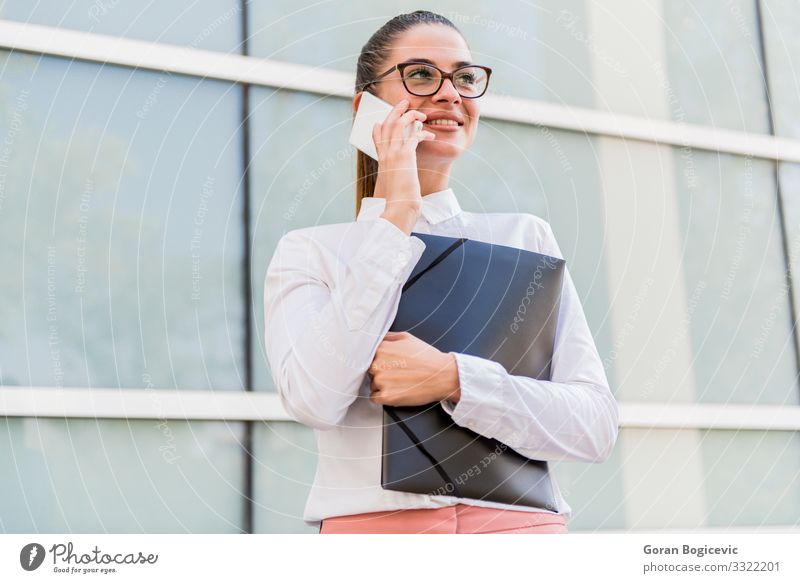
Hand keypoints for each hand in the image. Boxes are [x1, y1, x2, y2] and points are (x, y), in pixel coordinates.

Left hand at [368, 331, 459, 406]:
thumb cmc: (428, 357)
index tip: (386, 364)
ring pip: (372, 384)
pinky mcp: (386, 396)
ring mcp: (381, 381)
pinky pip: (374, 398)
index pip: (368, 355)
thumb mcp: (407, 338)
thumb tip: (378, 338)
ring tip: (399, 382)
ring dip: (381, 385)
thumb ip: (389, 337)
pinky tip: (395, 391)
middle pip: (369, 370)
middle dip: (380, 372)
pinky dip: (382, 396)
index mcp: (381, 349)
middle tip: (395, 373)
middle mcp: (378, 364)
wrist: (442, 375)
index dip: (378, 360)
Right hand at [372, 98, 435, 232]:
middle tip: (405, 102)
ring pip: (399, 125)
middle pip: (387, 124)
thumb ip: (396, 174)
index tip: (383, 120)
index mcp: (382, 160)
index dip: (380, 125)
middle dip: (396, 110)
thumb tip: (400, 176)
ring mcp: (394, 154)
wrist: (399, 207)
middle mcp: (385, 154)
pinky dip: (423, 133)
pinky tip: (430, 135)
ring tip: (421, 113)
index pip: (377, 136)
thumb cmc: (399, 201)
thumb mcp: (394, 184)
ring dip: (411, 115)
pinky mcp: (405, 156)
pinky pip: (414, 136)